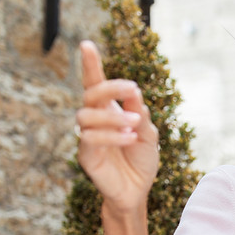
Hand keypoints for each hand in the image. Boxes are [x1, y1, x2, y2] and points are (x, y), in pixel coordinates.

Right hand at [76, 40, 158, 211]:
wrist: (138, 189)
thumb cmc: (141, 159)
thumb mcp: (148, 133)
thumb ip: (141, 113)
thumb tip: (133, 92)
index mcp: (110, 110)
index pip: (97, 84)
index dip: (91, 65)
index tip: (86, 44)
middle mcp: (95, 120)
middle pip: (91, 94)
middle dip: (110, 88)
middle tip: (132, 90)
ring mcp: (88, 137)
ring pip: (87, 116)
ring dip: (113, 116)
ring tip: (134, 124)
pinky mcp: (86, 155)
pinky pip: (91, 139)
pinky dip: (112, 135)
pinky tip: (130, 137)